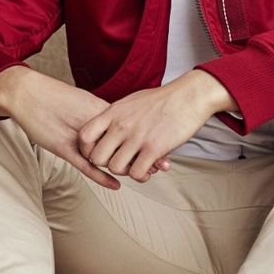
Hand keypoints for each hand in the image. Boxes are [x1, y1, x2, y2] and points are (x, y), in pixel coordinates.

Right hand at [0, 70, 169, 190]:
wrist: (26, 93)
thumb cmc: (52, 97)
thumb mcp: (82, 102)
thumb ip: (100, 113)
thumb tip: (118, 120)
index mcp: (99, 110)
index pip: (130, 125)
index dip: (148, 135)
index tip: (166, 142)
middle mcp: (93, 124)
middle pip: (124, 141)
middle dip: (146, 152)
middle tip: (165, 164)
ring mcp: (78, 137)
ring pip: (109, 155)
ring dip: (129, 166)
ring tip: (149, 174)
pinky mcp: (63, 148)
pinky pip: (86, 165)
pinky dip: (103, 175)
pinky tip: (117, 184)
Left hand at [76, 71, 219, 182]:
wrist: (189, 96)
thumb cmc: (163, 99)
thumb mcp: (131, 101)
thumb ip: (116, 116)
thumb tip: (107, 127)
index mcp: (113, 113)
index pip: (84, 137)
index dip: (88, 150)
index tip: (101, 151)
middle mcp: (121, 125)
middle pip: (97, 158)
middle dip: (107, 164)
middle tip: (121, 161)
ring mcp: (137, 137)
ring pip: (115, 168)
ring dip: (126, 171)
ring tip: (137, 166)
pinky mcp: (154, 148)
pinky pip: (136, 173)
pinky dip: (141, 176)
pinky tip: (149, 169)